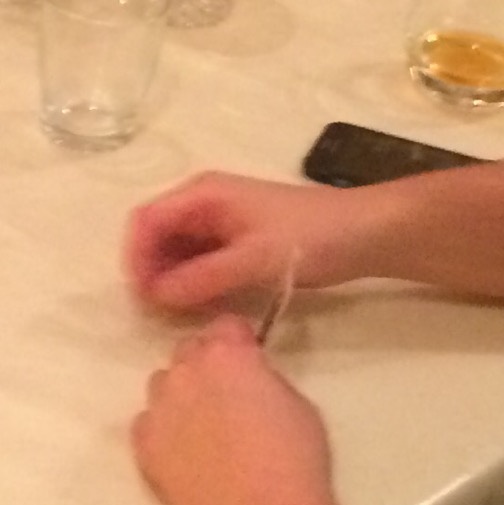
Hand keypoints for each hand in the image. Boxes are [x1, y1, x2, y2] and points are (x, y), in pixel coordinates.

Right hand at [124, 172, 379, 313]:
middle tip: (156, 311)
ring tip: (176, 311)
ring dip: (170, 278)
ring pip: (175, 249)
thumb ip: (204, 277)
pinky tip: (199, 303)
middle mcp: (203, 202)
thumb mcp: (256, 258)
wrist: (368, 233)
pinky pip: (198, 260)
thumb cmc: (312, 236)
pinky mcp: (236, 241)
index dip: (135, 256)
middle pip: (156, 234)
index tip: (141, 296)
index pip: (146, 219)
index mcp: (202, 193)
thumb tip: (155, 295)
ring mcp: (220, 221)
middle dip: (150, 269)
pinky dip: (191, 280)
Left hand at [132, 317, 340, 504]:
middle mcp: (185, 373)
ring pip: (162, 385)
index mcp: (227, 355)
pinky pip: (147, 424)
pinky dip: (163, 430)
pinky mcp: (143, 446)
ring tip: (204, 428)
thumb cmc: (295, 460)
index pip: (225, 325)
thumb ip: (264, 379)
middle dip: (206, 364)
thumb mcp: (297, 403)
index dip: (239, 342)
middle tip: (227, 396)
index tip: (249, 360)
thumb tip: (250, 379)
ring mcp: (158, 409)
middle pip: (188, 351)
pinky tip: (185, 453)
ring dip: (181, 395)